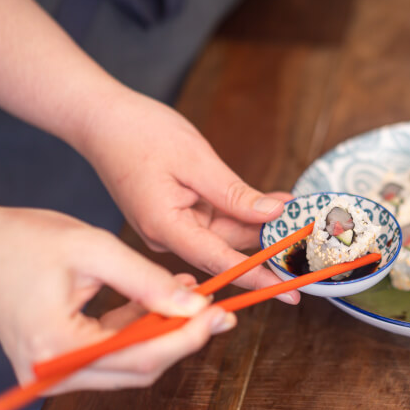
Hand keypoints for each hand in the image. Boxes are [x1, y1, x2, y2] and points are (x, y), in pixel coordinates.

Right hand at [0, 206, 235, 393]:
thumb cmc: (25, 241)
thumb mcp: (95, 250)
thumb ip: (148, 282)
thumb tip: (195, 306)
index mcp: (56, 346)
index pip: (139, 356)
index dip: (187, 338)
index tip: (220, 314)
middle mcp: (53, 371)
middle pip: (139, 368)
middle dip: (184, 338)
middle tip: (219, 311)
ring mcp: (55, 371)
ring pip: (131, 363)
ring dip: (168, 332)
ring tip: (197, 297)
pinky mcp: (62, 359)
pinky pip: (115, 351)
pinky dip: (144, 327)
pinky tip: (169, 298)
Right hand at [76, 90, 298, 303]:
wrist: (101, 118)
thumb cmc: (140, 133)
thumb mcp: (196, 160)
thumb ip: (235, 193)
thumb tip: (272, 214)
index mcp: (166, 227)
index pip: (221, 261)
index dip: (259, 275)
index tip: (290, 290)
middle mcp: (167, 235)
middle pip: (227, 247)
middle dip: (268, 241)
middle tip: (309, 236)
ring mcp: (170, 227)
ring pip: (225, 233)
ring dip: (259, 222)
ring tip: (294, 209)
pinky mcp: (174, 216)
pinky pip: (216, 219)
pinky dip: (242, 211)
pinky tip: (271, 202)